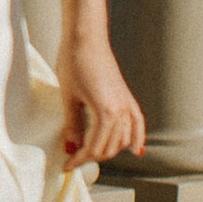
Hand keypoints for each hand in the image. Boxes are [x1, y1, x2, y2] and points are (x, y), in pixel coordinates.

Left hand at [56, 23, 144, 171]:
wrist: (85, 36)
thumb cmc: (73, 62)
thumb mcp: (68, 97)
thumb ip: (72, 125)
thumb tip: (71, 148)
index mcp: (105, 112)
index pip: (95, 148)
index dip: (79, 159)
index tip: (66, 165)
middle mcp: (121, 110)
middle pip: (110, 147)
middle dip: (92, 156)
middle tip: (74, 159)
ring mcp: (126, 103)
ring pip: (123, 139)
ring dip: (109, 150)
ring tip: (93, 153)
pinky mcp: (126, 95)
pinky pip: (137, 123)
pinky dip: (137, 137)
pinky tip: (136, 150)